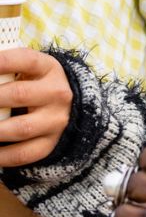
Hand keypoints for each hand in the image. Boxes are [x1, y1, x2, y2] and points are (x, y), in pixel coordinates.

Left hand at [0, 48, 73, 166]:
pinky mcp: (50, 143)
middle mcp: (56, 94)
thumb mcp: (26, 69)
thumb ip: (2, 69)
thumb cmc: (33, 83)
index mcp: (48, 68)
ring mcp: (56, 120)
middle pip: (19, 94)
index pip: (24, 60)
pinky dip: (1, 156)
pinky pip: (24, 153)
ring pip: (21, 128)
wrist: (67, 106)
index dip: (0, 62)